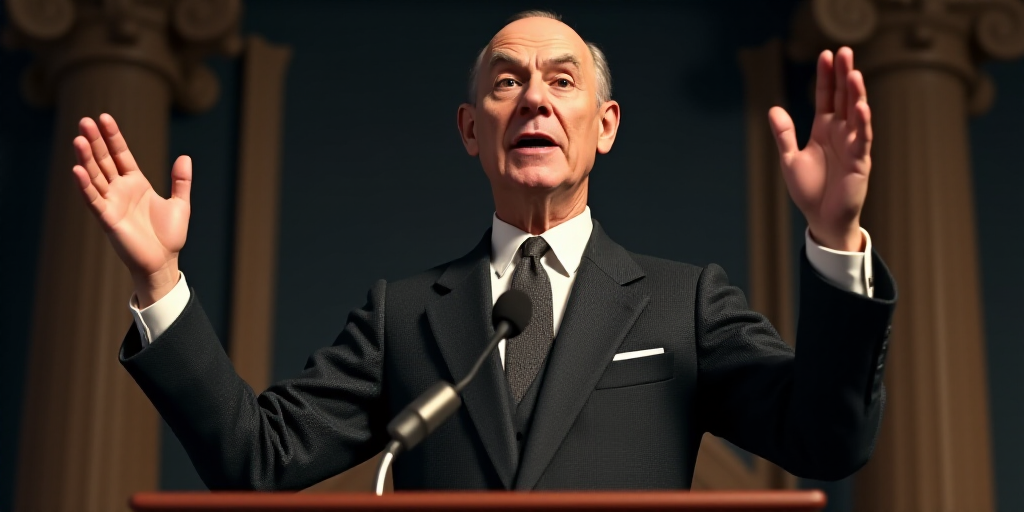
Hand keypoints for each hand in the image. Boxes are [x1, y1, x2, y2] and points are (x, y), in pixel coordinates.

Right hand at [71, 113, 191, 306]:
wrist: (164, 261)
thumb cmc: (169, 236)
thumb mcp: (181, 203)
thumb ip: (181, 181)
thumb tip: (185, 157)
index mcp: (136, 183)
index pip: (121, 154)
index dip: (113, 136)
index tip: (104, 117)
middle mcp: (120, 189)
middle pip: (104, 160)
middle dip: (95, 141)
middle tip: (85, 120)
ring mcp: (112, 203)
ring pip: (95, 175)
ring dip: (86, 158)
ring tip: (78, 138)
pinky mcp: (107, 218)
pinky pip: (94, 199)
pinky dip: (85, 185)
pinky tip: (77, 170)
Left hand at [768, 47, 870, 251]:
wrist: (821, 218)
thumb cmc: (809, 190)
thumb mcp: (790, 159)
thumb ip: (784, 135)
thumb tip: (773, 109)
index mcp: (824, 129)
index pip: (827, 97)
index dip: (826, 77)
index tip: (825, 54)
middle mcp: (842, 132)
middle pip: (844, 98)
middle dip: (844, 75)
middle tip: (844, 50)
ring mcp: (853, 145)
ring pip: (856, 114)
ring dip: (855, 93)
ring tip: (853, 72)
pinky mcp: (860, 161)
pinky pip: (863, 138)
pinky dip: (862, 123)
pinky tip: (860, 106)